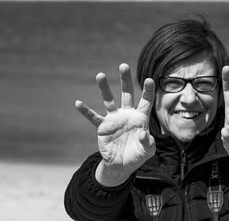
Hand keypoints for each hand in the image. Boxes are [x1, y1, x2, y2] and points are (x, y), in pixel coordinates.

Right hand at [75, 63, 155, 184]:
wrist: (122, 165)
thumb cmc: (138, 155)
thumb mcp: (148, 150)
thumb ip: (147, 141)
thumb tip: (143, 133)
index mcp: (140, 118)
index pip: (146, 101)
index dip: (148, 90)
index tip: (150, 79)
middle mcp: (127, 114)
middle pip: (127, 94)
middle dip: (125, 80)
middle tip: (123, 65)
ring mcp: (114, 119)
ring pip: (109, 100)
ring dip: (104, 88)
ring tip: (100, 75)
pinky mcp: (103, 127)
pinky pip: (93, 117)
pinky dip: (86, 111)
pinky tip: (78, 103)